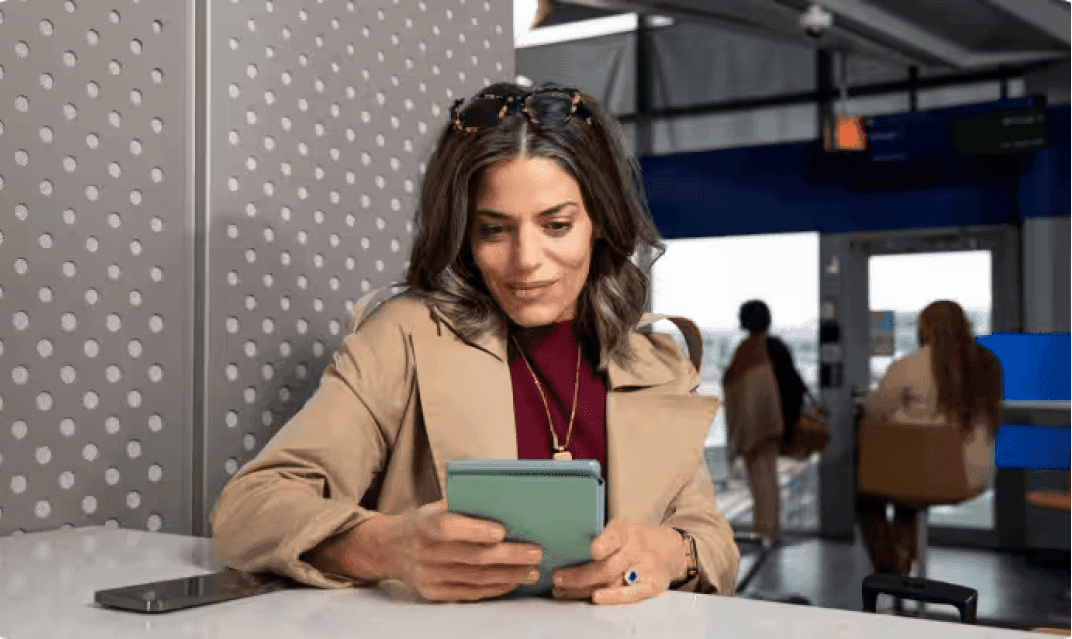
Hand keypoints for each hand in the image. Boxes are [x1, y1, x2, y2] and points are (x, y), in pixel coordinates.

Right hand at [390, 500, 542, 602]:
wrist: (390, 549)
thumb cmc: (424, 523)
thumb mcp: (435, 507)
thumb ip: (463, 506)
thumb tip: (507, 504)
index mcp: (424, 524)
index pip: (449, 529)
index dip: (476, 531)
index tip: (503, 532)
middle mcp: (425, 552)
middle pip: (473, 557)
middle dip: (509, 556)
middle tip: (535, 553)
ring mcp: (429, 576)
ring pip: (476, 578)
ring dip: (509, 575)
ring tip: (532, 570)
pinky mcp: (435, 593)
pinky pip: (470, 593)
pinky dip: (495, 588)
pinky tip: (513, 582)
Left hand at [550, 518, 680, 604]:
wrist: (660, 550)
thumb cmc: (628, 540)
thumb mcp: (615, 528)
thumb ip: (595, 536)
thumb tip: (562, 544)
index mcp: (626, 529)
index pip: (615, 536)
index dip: (605, 544)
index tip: (593, 551)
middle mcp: (638, 547)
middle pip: (608, 567)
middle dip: (580, 575)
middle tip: (558, 578)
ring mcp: (647, 567)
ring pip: (613, 583)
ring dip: (584, 589)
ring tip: (562, 590)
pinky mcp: (653, 585)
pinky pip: (631, 595)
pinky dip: (612, 597)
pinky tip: (594, 597)